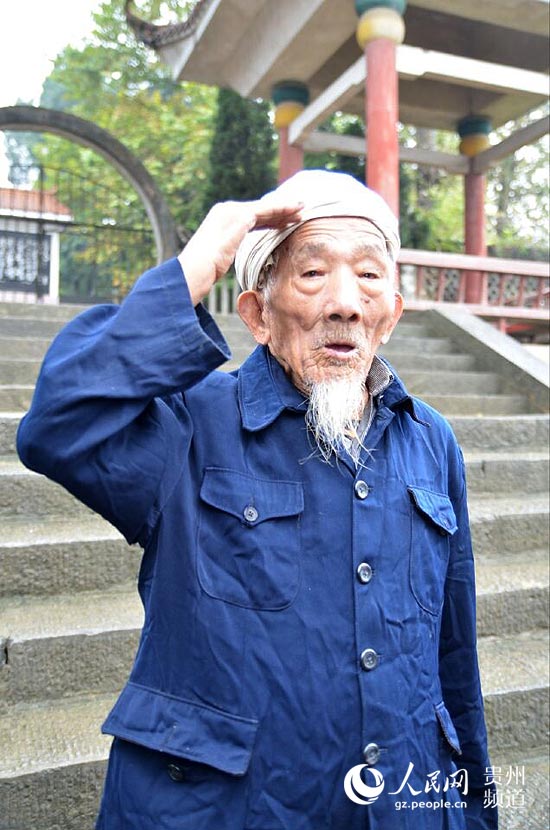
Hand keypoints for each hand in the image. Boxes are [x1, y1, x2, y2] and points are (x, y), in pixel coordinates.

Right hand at [178, 197, 302, 305]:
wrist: (194, 270)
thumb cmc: (202, 272)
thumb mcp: (217, 259)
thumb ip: (225, 252)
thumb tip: (222, 262)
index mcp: (220, 218)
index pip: (250, 217)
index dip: (269, 219)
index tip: (284, 222)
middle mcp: (225, 210)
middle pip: (259, 210)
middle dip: (279, 211)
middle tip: (298, 212)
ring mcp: (232, 211)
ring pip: (265, 208)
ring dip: (285, 209)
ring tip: (302, 210)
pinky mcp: (240, 217)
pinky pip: (267, 211)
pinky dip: (282, 210)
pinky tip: (294, 212)